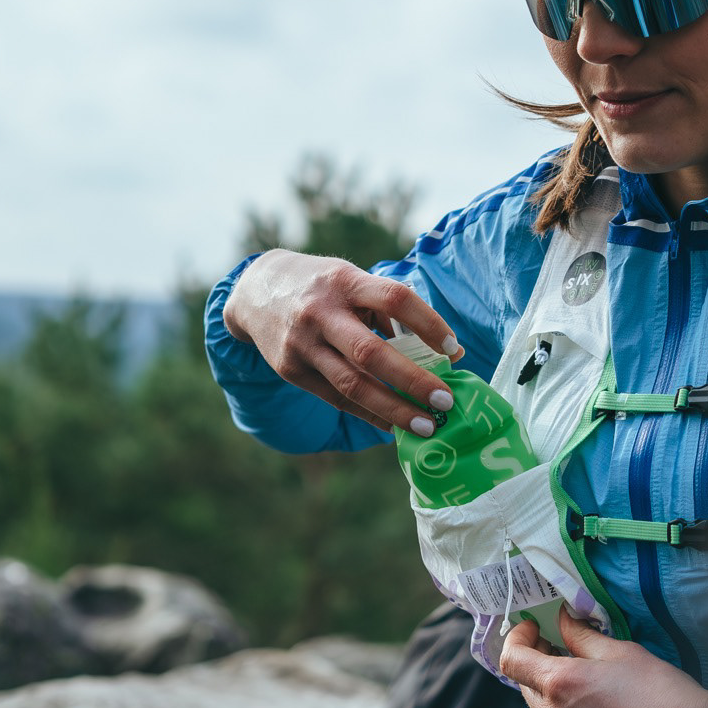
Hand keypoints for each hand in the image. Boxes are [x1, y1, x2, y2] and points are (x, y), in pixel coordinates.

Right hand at [222, 249, 463, 433]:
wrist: (255, 292)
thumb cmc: (322, 286)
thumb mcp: (352, 281)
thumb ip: (390, 311)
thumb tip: (445, 352)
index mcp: (344, 282)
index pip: (394, 298)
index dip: (427, 323)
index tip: (452, 348)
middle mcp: (320, 312)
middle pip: (370, 351)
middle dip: (412, 380)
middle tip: (446, 401)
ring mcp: (302, 344)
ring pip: (352, 385)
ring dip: (393, 410)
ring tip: (427, 426)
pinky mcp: (291, 370)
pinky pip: (336, 398)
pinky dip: (369, 414)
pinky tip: (394, 426)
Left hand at [500, 608, 707, 707]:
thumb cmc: (661, 693)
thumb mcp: (621, 652)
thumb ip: (582, 635)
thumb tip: (562, 619)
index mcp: (559, 685)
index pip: (512, 660)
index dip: (517, 639)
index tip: (532, 630)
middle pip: (527, 689)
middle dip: (539, 667)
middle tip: (562, 651)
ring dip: (559, 699)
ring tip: (592, 689)